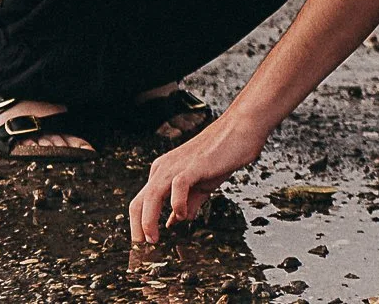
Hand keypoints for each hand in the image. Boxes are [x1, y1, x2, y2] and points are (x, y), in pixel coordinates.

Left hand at [127, 112, 268, 242]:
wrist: (241, 129)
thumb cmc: (222, 155)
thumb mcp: (201, 184)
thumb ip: (187, 202)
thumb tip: (174, 222)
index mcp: (163, 172)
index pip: (141, 202)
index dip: (139, 225)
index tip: (145, 245)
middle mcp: (163, 168)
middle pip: (138, 202)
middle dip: (137, 228)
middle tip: (142, 248)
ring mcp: (176, 166)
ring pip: (150, 196)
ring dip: (148, 221)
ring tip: (153, 239)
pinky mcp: (192, 166)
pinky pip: (176, 187)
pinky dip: (177, 205)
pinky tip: (184, 215)